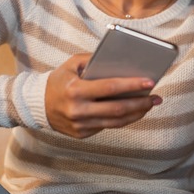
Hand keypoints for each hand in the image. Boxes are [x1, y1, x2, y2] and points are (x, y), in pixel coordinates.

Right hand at [45, 53, 161, 137]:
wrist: (37, 105)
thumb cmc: (58, 80)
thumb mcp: (71, 64)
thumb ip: (93, 59)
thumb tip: (120, 61)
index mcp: (75, 90)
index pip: (110, 87)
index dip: (132, 85)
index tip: (150, 82)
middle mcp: (78, 110)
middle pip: (117, 109)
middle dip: (141, 103)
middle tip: (156, 97)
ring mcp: (80, 125)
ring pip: (116, 122)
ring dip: (137, 113)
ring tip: (150, 104)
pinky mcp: (82, 134)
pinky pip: (108, 127)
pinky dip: (123, 119)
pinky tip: (135, 111)